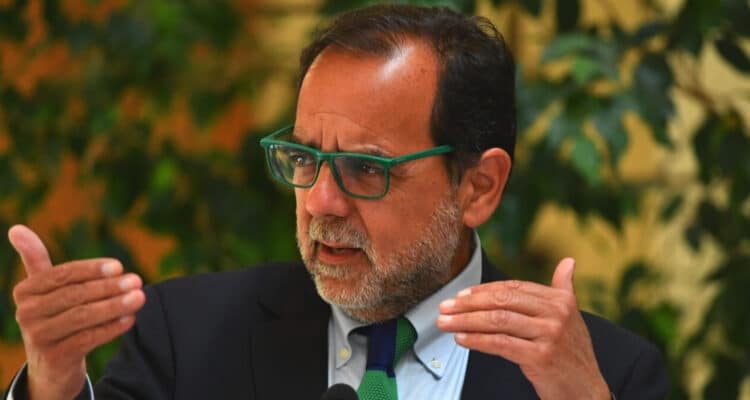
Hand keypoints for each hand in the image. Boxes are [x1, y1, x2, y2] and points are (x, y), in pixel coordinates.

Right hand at [9, 225, 145, 399]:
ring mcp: (39, 337)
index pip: (62, 275)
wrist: (51, 364)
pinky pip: (88, 339)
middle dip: (109, 288)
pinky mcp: (55, 357)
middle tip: (137, 280)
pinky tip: (130, 319)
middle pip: (74, 296)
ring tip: (139, 297)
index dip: (91, 270)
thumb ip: (35, 258)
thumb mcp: (43, 288)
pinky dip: (110, 328)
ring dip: (114, 306)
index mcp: (25, 291)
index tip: (119, 266)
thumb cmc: (53, 315)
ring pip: (82, 317)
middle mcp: (27, 314)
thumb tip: (16, 228)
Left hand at [437, 258, 609, 399]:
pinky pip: (500, 344)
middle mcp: (556, 314)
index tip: (460, 295)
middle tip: (445, 307)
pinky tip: (462, 339)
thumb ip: (564, 288)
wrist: (587, 391)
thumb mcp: (572, 317)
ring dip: (465, 321)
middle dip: (468, 303)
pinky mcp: (541, 357)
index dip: (483, 290)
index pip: (513, 288)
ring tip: (445, 322)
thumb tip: (568, 261)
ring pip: (497, 321)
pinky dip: (477, 340)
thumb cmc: (572, 354)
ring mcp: (549, 335)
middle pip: (502, 300)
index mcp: (560, 300)